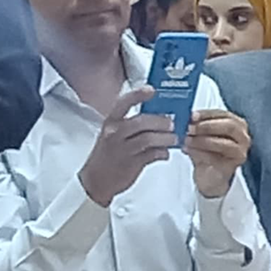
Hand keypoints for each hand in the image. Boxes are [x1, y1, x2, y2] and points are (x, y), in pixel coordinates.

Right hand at [77, 86, 173, 204]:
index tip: (152, 90)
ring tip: (174, 139)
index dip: (138, 95)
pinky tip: (165, 153)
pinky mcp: (131, 164)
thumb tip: (159, 116)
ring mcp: (123, 149)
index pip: (123, 103)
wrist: (95, 181)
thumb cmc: (108, 155)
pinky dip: (163, 153)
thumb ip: (132, 124)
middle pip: (142, 121)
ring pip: (149, 138)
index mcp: (111, 122)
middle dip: (162, 121)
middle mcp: (115, 134)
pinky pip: (152, 154)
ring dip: (166, 138)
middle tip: (173, 123)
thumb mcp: (113, 134)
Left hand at [184, 106, 249, 197]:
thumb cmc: (206, 152)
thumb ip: (196, 125)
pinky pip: (216, 158)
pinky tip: (189, 150)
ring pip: (225, 144)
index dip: (207, 114)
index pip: (224, 114)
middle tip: (191, 127)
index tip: (192, 115)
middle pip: (230, 126)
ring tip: (187, 140)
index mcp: (236, 124)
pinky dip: (200, 153)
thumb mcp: (200, 134)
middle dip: (208, 126)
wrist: (209, 176)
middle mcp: (242, 137)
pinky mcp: (232, 166)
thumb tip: (185, 118)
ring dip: (203, 140)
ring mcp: (239, 152)